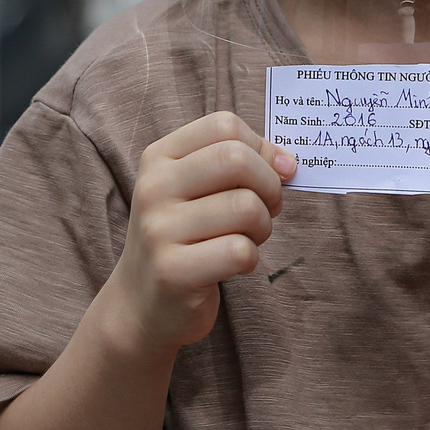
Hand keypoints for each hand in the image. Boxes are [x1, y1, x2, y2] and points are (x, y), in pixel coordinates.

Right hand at [112, 112, 295, 352]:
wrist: (141, 304)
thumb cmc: (185, 237)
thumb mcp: (200, 190)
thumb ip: (242, 164)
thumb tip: (288, 162)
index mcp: (160, 157)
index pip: (224, 125)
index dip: (261, 148)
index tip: (272, 174)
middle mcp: (154, 187)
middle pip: (236, 159)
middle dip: (269, 186)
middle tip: (266, 210)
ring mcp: (158, 229)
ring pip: (245, 207)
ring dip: (262, 227)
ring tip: (246, 239)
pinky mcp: (172, 271)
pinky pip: (240, 251)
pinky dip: (250, 258)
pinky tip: (232, 265)